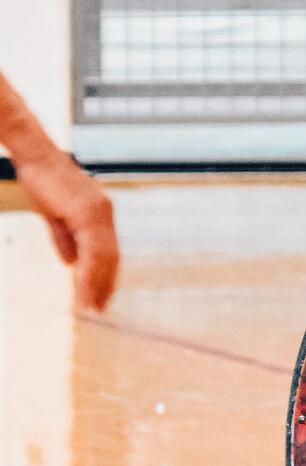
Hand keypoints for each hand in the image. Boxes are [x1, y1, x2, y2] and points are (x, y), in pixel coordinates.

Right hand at [14, 149, 119, 310]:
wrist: (35, 157)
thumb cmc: (42, 181)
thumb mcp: (54, 215)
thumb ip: (65, 238)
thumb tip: (71, 263)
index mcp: (100, 215)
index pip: (109, 251)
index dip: (106, 275)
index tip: (102, 296)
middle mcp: (105, 213)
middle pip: (111, 256)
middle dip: (106, 285)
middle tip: (100, 308)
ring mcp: (100, 212)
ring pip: (105, 256)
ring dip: (99, 283)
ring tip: (92, 305)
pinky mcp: (88, 212)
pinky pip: (94, 248)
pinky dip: (90, 271)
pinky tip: (85, 287)